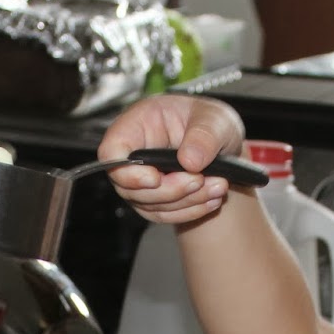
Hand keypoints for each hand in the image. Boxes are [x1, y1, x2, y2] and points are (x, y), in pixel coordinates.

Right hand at [97, 94, 247, 223]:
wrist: (221, 146)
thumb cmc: (208, 123)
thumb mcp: (214, 118)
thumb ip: (204, 135)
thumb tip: (189, 160)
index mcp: (136, 125)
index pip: (111, 152)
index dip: (127, 171)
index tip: (156, 178)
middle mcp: (133, 155)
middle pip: (131, 187)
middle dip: (170, 190)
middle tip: (200, 179)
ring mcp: (140, 182)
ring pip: (151, 205)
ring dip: (187, 201)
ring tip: (218, 187)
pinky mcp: (153, 201)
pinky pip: (165, 215)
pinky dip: (191, 211)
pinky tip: (212, 199)